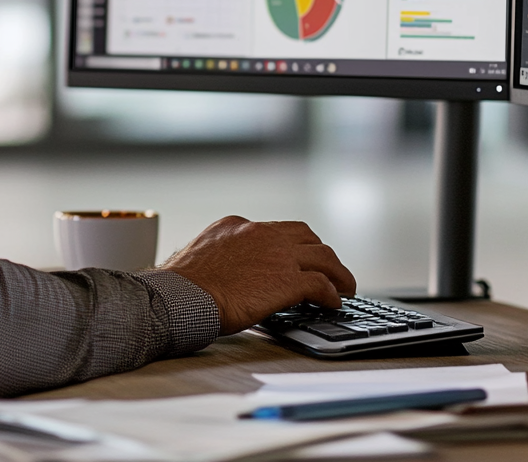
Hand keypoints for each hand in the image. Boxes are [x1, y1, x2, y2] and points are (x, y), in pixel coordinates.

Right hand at [161, 216, 355, 334]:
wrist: (182, 295)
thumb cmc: (184, 283)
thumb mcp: (203, 254)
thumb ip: (224, 255)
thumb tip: (231, 271)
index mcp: (236, 225)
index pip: (275, 229)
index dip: (290, 246)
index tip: (297, 258)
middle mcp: (260, 232)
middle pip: (306, 235)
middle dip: (320, 252)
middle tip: (329, 268)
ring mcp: (276, 254)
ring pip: (323, 255)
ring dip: (338, 272)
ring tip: (344, 286)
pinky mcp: (287, 280)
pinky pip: (322, 284)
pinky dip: (332, 294)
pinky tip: (334, 303)